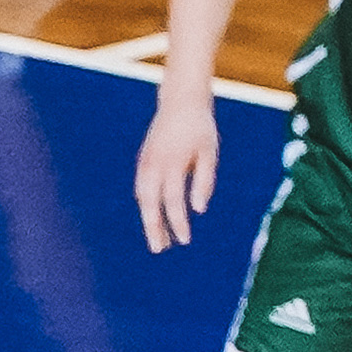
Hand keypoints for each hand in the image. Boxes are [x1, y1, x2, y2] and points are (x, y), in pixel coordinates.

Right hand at [134, 96, 218, 252]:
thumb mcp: (209, 152)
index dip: (178, 223)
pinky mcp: (143, 162)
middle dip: (154, 228)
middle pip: (150, 204)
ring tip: (158, 238)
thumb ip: (204, 181)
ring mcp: (145, 163)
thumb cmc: (200, 127)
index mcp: (173, 163)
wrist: (180, 101)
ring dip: (149, 219)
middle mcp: (154, 165)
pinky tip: (155, 217)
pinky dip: (147, 206)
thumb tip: (198, 209)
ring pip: (143, 198)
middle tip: (158, 250)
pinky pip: (142, 189)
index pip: (173, 201)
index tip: (184, 241)